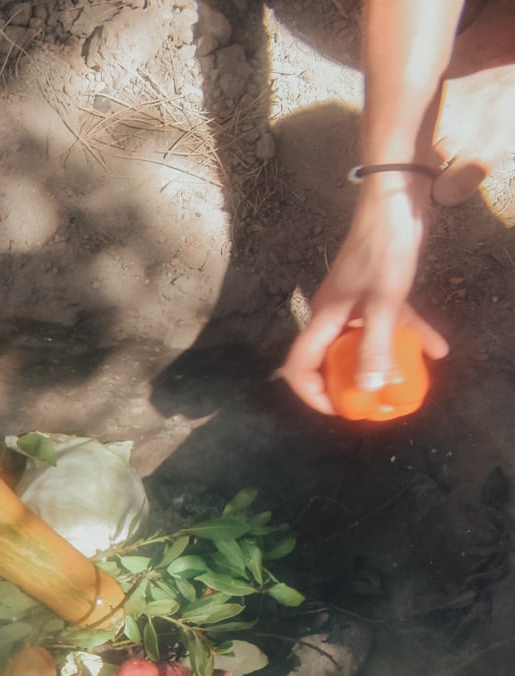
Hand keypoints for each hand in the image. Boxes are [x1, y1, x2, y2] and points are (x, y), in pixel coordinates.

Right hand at [279, 182, 450, 414]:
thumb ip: (376, 346)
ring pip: (363, 342)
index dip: (311, 394)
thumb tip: (370, 388)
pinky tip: (438, 349)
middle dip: (351, 383)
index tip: (340, 410)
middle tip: (375, 402)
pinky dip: (410, 335)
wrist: (396, 202)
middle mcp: (334, 315)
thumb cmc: (383, 250)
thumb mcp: (385, 302)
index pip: (300, 367)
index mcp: (323, 319)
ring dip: (384, 362)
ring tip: (409, 383)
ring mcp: (356, 302)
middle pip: (331, 359)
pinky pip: (391, 322)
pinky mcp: (378, 289)